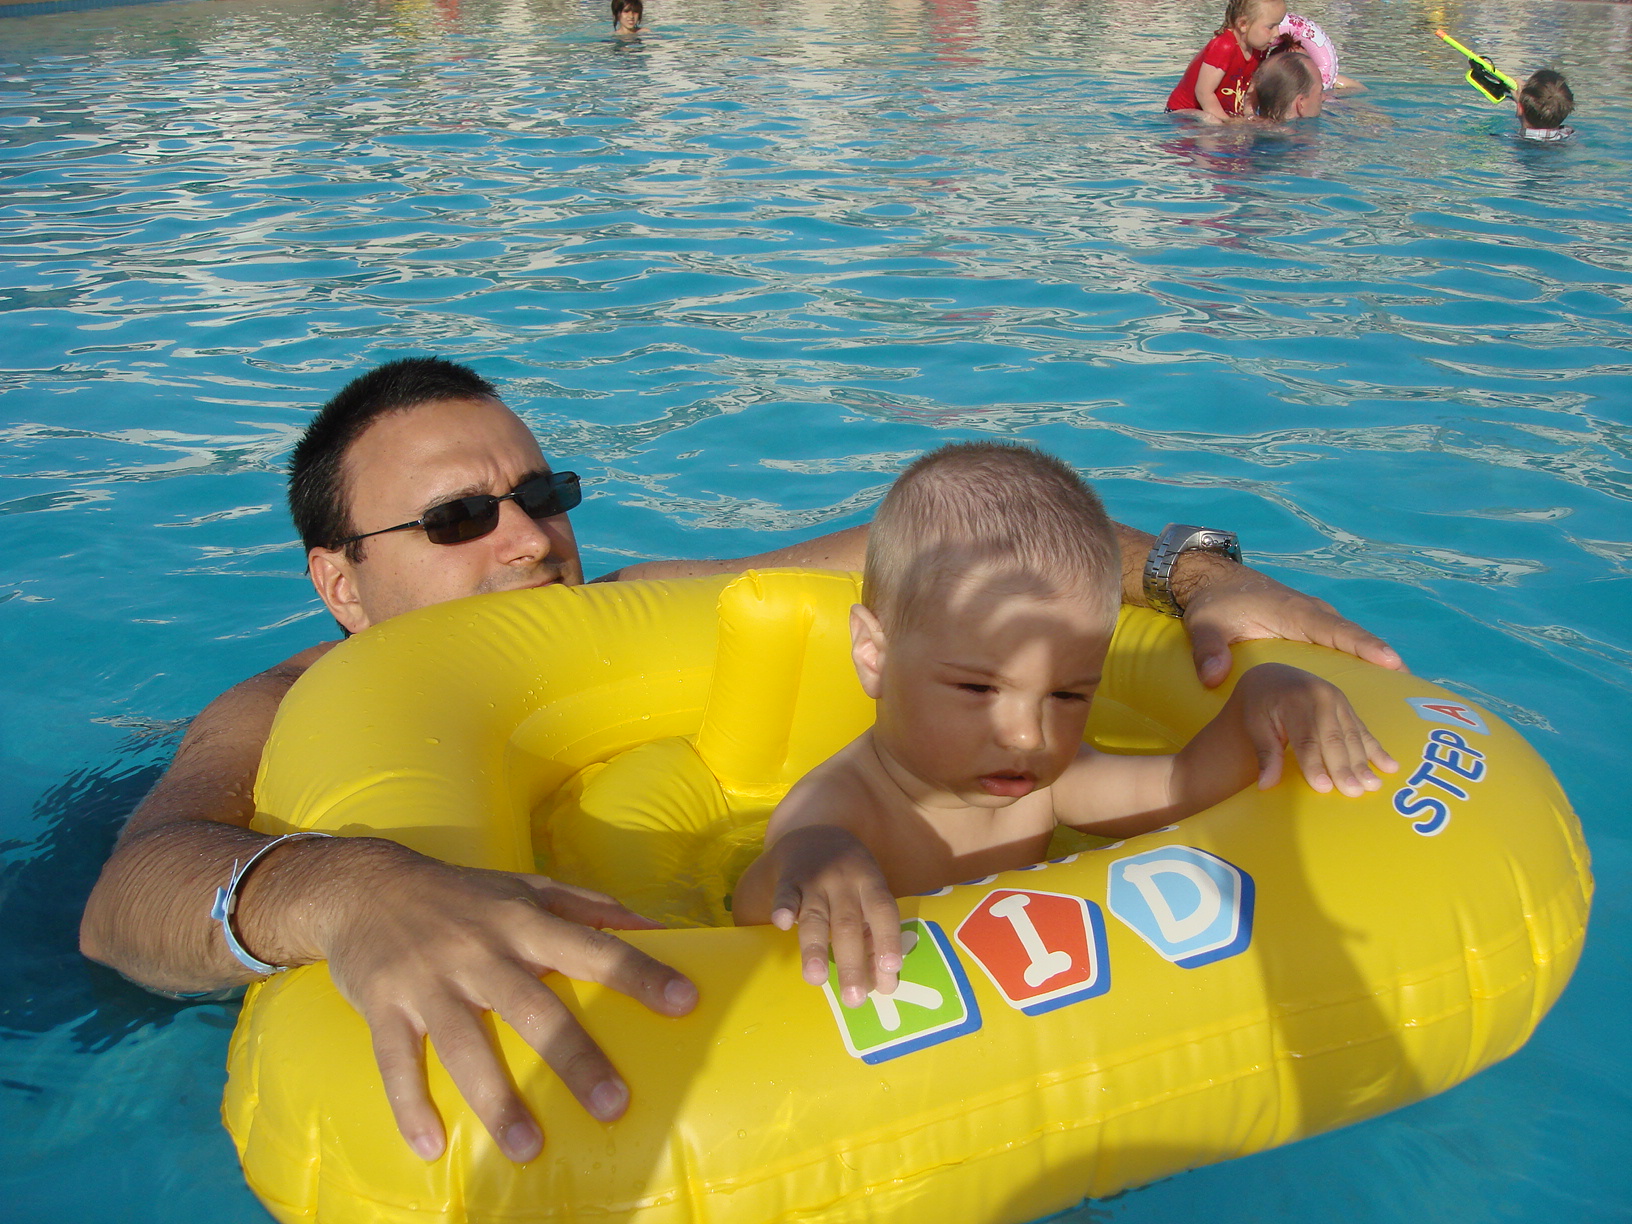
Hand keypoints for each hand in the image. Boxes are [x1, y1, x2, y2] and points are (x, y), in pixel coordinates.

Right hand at [314, 842, 697, 1163]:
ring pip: (466, 1045)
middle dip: (575, 1057)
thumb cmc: (464, 895)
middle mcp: (481, 952)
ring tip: (528, 1147)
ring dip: (497, 1099)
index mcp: (523, 922)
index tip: (685, 1001)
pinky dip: (410, 1104)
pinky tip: (430, 1146)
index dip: (640, 972)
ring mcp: (430, 982)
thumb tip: (655, 925)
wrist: (364, 887)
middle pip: (534, 1008)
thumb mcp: (527, 887)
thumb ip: (590, 906)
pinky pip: (397, 1061)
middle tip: (614, 1104)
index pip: (592, 948)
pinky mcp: (384, 1007)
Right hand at [765, 826, 902, 1007]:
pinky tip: (783, 923)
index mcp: (870, 884)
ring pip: (816, 916)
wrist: (815, 836)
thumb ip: (877, 935)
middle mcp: (844, 882)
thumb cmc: (850, 881)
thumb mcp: (869, 895)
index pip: (883, 911)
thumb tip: (886, 984)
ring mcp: (815, 881)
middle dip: (851, 962)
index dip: (888, 938)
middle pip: (848, 924)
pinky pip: (785, 894)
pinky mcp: (788, 880)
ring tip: (815, 979)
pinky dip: (783, 908)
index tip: (891, 969)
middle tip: (854, 999)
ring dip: (815, 947)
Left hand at [1177, 557, 1405, 687]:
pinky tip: (1374, 685)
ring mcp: (1315, 619)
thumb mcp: (1204, 627)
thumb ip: (1208, 651)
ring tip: (1403, 694)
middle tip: (1412, 688)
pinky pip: (1342, 643)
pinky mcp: (1312, 627)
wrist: (1214, 579)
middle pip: (1355, 638)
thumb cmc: (1214, 603)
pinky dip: (1360, 659)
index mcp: (1294, 613)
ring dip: (1376, 662)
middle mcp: (1313, 614)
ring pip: (1352, 641)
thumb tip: (1214, 677)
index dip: (1365, 646)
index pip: (1336, 631)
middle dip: (1383, 660)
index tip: (1392, 663)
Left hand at [1235, 663, 1398, 796]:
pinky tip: (1390, 766)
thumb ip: (1265, 753)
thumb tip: (1266, 785)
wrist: (1273, 674)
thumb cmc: (1260, 703)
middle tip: (1355, 792)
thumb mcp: (1254, 724)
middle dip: (1345, 768)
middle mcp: (1321, 699)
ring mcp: (1338, 701)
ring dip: (1364, 763)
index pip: (1306, 739)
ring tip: (1374, 786)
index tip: (1324, 788)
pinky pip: (1363, 730)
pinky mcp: (1348, 706)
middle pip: (1334, 739)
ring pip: (1352, 736)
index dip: (1315, 764)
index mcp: (1294, 702)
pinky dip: (1377, 749)